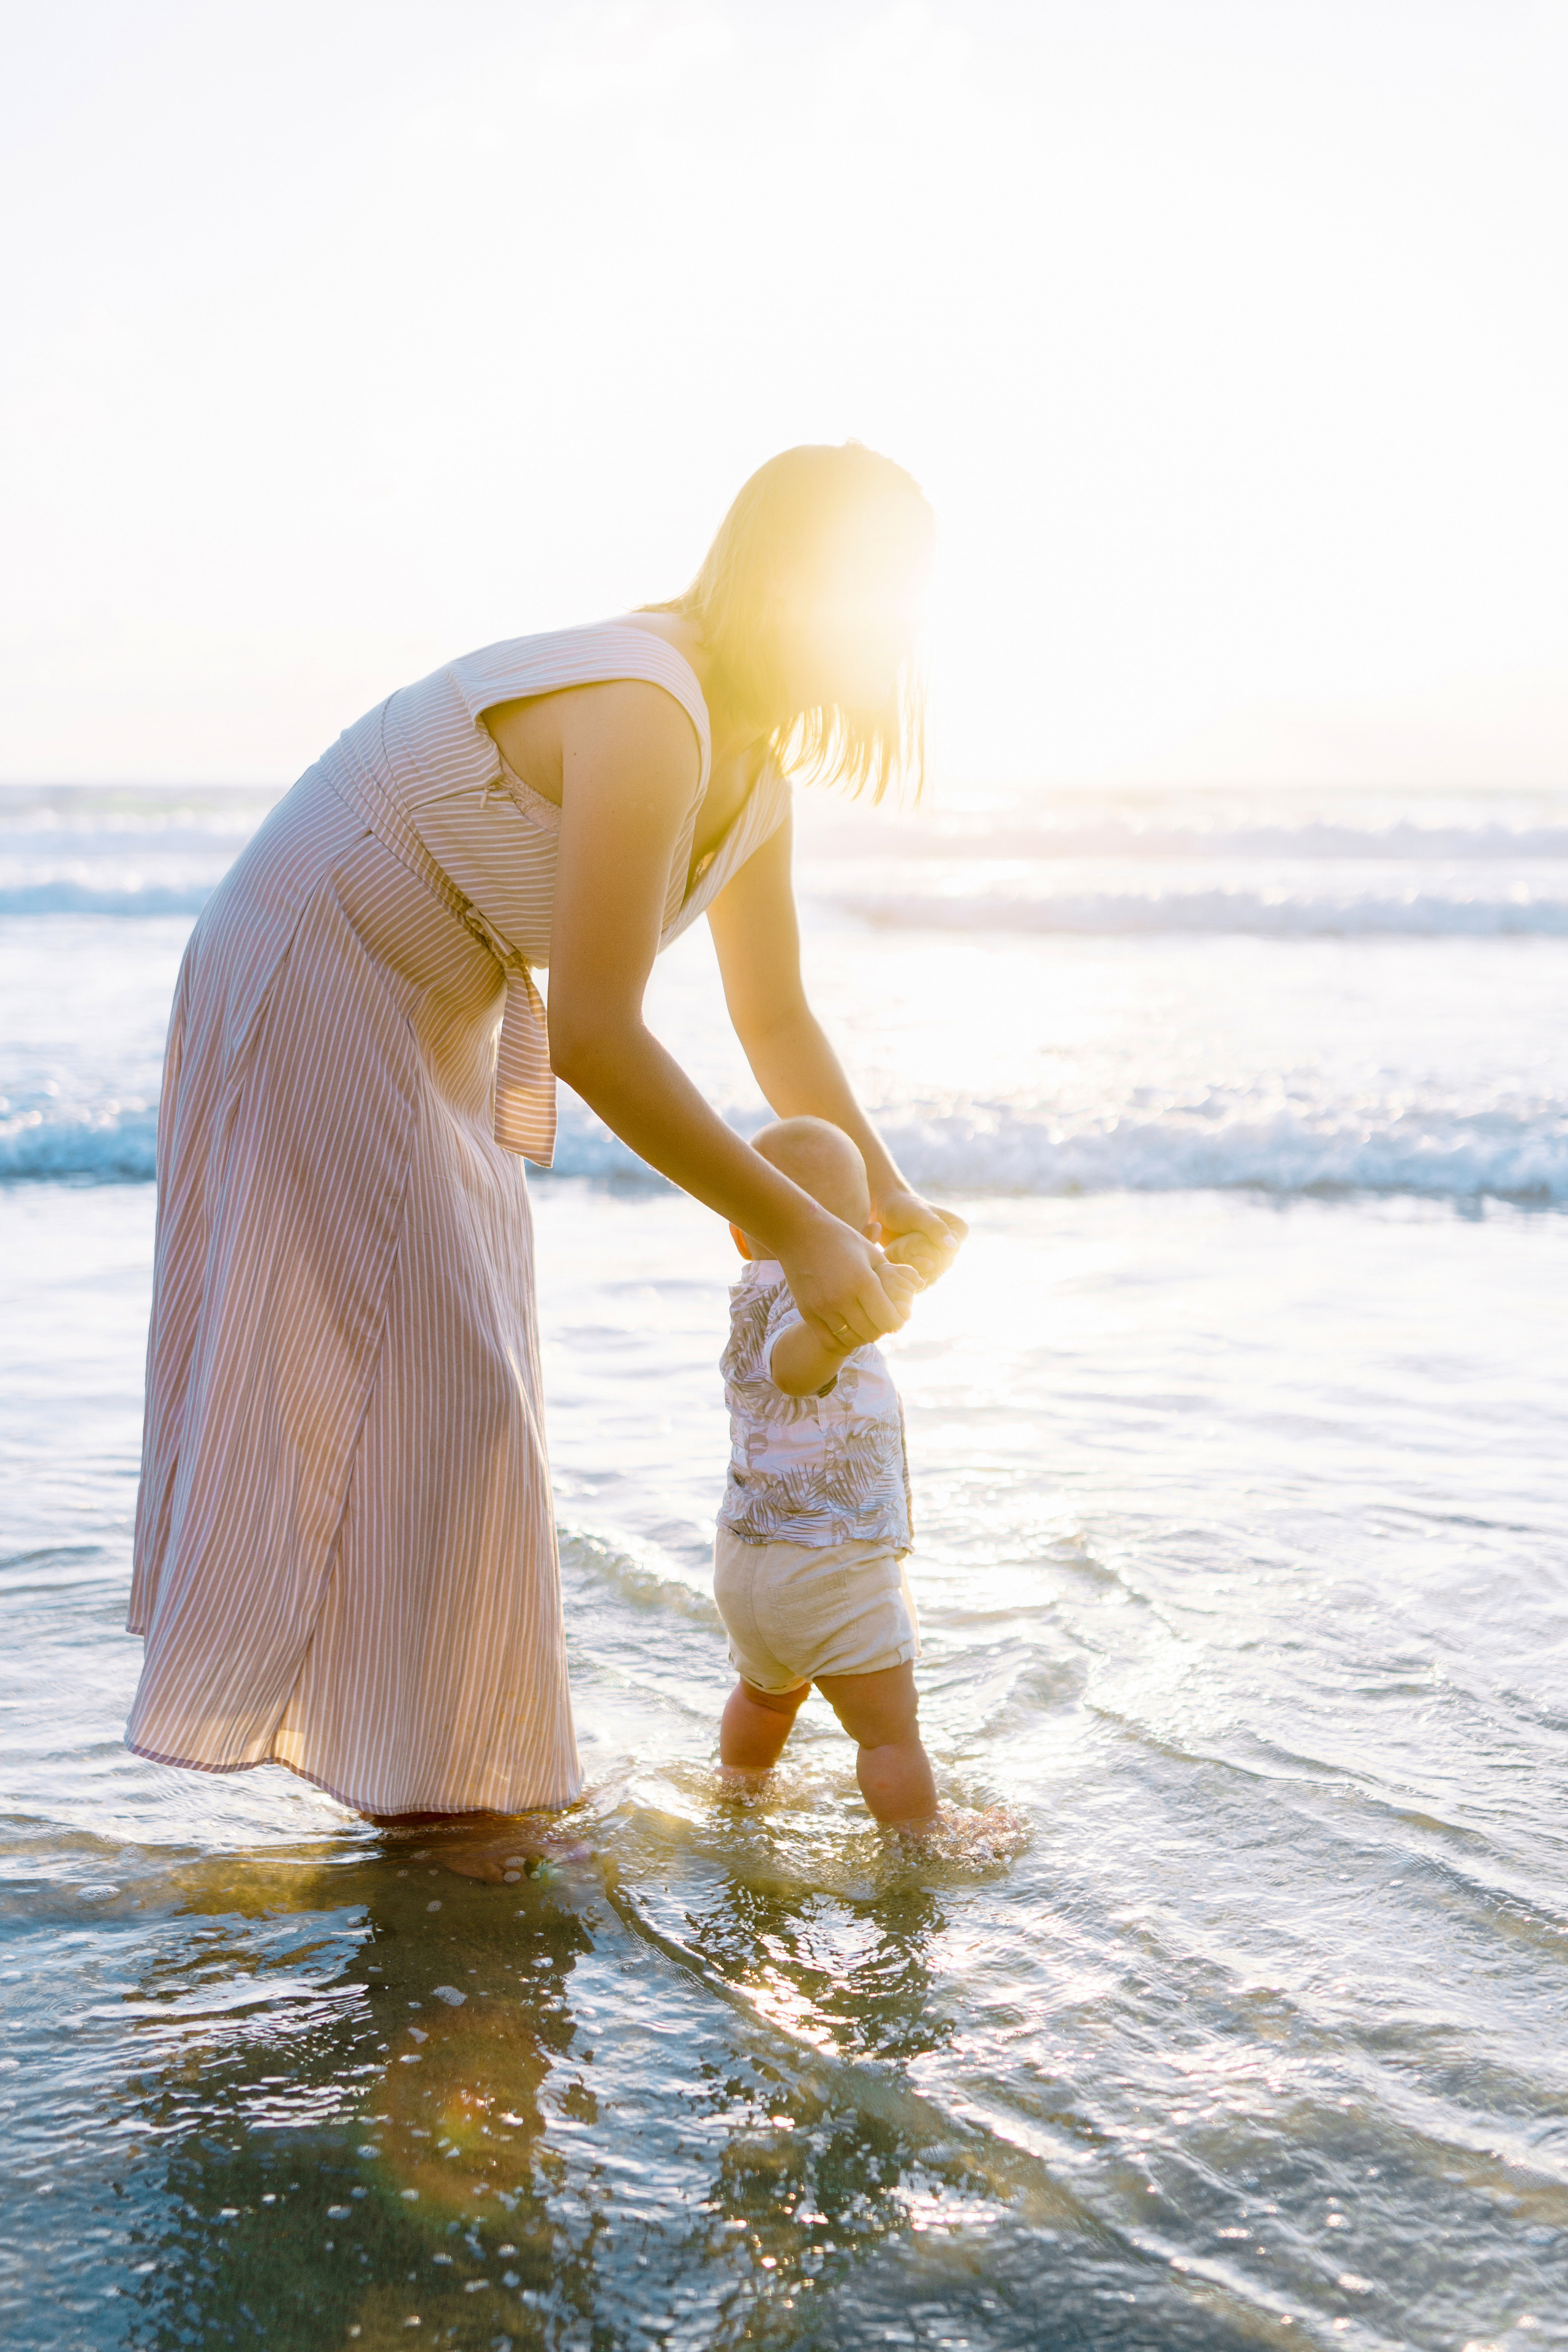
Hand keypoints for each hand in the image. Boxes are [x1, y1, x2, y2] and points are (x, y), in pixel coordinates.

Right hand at [777, 1218, 915, 1350]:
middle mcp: (843, 1297)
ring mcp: (823, 1307)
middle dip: (881, 1330)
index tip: (896, 1316)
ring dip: (863, 1336)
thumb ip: (893, 1274)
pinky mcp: (808, 1313)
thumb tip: (920, 1285)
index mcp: (864, 1281)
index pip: (889, 1321)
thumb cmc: (841, 1239)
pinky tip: (849, 1331)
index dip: (897, 1322)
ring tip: (866, 1325)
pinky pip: (830, 1341)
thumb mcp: (871, 1252)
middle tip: (881, 1321)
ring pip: (852, 1339)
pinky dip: (843, 1341)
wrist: (799, 1233)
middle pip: (872, 1333)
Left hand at [876, 1188, 966, 1284]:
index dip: (932, 1258)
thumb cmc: (902, 1206)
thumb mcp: (918, 1215)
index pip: (950, 1254)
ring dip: (917, 1275)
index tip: (911, 1253)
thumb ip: (936, 1228)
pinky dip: (913, 1276)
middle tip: (904, 1264)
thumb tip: (953, 1246)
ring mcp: (940, 1252)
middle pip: (942, 1266)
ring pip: (933, 1273)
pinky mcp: (926, 1259)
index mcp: (958, 1229)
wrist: (884, 1207)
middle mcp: (953, 1242)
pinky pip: (923, 1274)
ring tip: (900, 1269)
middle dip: (924, 1268)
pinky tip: (900, 1274)